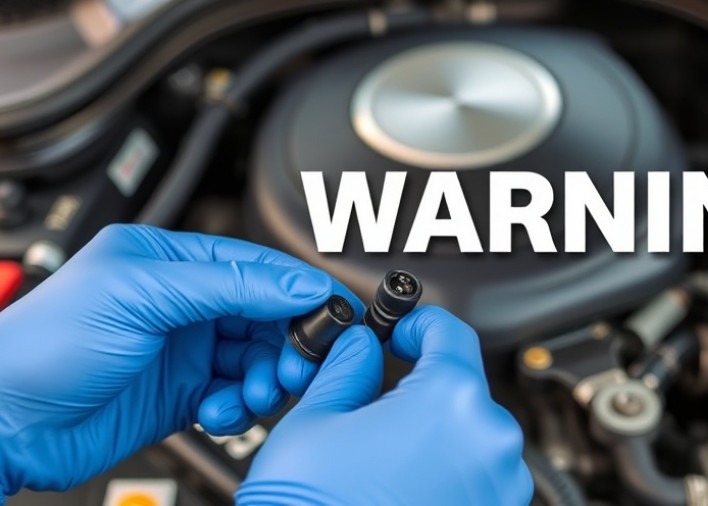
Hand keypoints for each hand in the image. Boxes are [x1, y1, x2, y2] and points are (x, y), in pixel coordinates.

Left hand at [0, 225, 359, 498]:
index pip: (257, 266)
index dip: (299, 289)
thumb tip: (299, 283)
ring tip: (254, 393)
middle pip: (267, 316)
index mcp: (173, 261)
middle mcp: (184, 302)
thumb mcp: (144, 295)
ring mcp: (185, 349)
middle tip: (296, 366)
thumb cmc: (47, 342)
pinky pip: (235, 396)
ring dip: (266, 379)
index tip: (332, 313)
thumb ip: (230, 284)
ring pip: (257, 359)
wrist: (4, 419)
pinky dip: (238, 407)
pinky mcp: (182, 393)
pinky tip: (218, 412)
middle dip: (287, 343)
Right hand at [236, 306, 533, 505]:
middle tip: (375, 399)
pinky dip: (446, 468)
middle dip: (420, 384)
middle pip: (460, 385)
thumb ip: (348, 365)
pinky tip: (401, 482)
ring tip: (383, 453)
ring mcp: (501, 487)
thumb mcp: (315, 420)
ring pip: (469, 432)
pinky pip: (477, 473)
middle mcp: (491, 442)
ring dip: (434, 430)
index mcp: (451, 401)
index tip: (401, 332)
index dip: (418, 324)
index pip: (450, 332)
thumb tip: (361, 347)